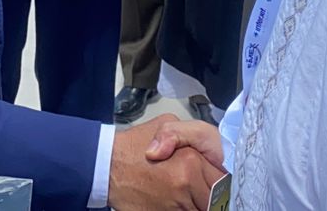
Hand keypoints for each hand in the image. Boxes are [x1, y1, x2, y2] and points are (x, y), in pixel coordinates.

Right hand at [109, 114, 225, 210]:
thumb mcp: (165, 124)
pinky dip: (180, 210)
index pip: (221, 183)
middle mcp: (184, 187)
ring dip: (194, 205)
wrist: (105, 166)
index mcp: (191, 163)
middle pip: (212, 202)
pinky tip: (172, 202)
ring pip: (198, 210)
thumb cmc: (133, 146)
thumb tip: (206, 155)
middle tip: (202, 192)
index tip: (215, 183)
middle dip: (209, 198)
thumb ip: (189, 133)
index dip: (219, 184)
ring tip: (185, 197)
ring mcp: (173, 207)